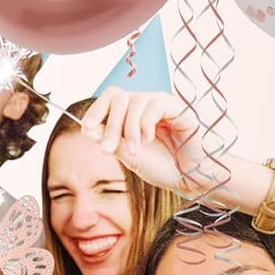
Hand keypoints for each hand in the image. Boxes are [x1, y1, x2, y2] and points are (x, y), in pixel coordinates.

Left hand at [81, 88, 200, 194]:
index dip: (96, 109)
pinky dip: (145, 125)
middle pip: (119, 97)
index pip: (110, 96)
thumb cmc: (160, 165)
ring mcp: (164, 104)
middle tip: (107, 149)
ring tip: (133, 150)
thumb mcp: (127, 155)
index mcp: (134, 111)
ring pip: (135, 100)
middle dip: (109, 125)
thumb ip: (109, 140)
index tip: (87, 128)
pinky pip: (155, 105)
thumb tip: (87, 128)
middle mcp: (148, 103)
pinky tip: (148, 141)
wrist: (187, 179)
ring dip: (128, 128)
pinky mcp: (180, 109)